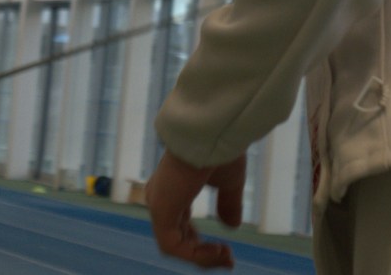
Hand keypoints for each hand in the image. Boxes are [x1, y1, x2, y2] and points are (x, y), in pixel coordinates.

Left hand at [146, 151, 245, 269]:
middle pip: (176, 239)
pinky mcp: (160, 211)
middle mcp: (161, 197)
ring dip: (203, 257)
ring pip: (174, 246)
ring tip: (226, 256)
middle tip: (227, 258)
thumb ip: (228, 203)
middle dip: (202, 254)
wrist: (215, 132)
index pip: (180, 225)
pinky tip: (220, 251)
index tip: (226, 250)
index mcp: (174, 188)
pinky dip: (197, 255)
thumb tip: (231, 226)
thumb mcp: (229, 182)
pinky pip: (173, 246)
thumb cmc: (221, 149)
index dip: (201, 243)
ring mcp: (159, 204)